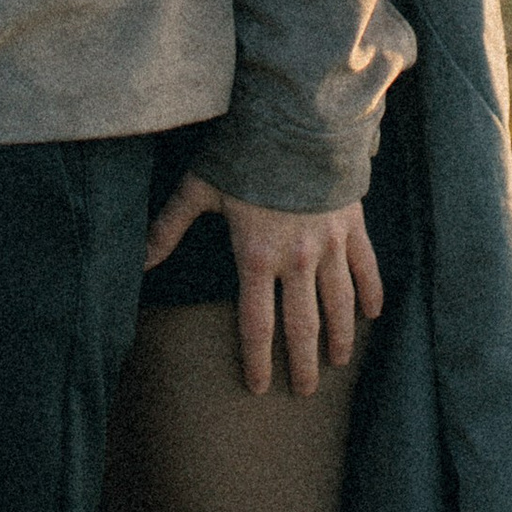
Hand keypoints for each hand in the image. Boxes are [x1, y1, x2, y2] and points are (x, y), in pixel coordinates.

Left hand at [146, 174, 383, 397]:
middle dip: (303, 363)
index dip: (258, 359)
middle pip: (302, 325)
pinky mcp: (351, 225)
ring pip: (338, 303)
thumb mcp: (200, 188)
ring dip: (339, 336)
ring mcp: (328, 244)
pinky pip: (365, 267)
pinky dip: (370, 292)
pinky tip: (372, 315)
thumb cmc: (244, 154)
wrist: (297, 120)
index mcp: (257, 256)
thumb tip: (139, 259)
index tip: (261, 388)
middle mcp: (296, 259)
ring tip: (339, 362)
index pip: (256, 322)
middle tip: (306, 392)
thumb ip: (170, 226)